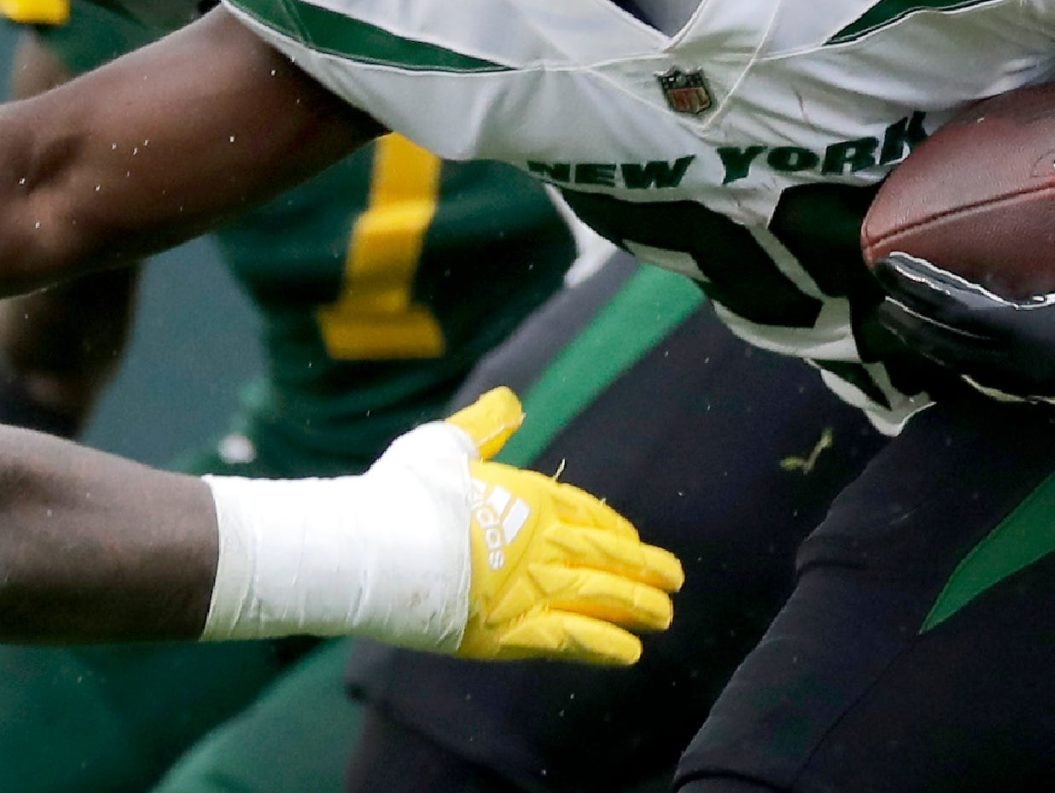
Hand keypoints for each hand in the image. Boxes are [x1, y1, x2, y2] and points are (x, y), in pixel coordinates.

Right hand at [406, 388, 682, 665]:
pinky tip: (630, 652)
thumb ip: (483, 427)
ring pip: (599, 596)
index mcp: (530, 497)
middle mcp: (541, 543)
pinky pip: (572, 638)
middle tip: (674, 578)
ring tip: (664, 616)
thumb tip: (511, 401)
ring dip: (635, 605)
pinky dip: (604, 645)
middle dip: (641, 567)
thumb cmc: (406, 491)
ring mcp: (531, 589)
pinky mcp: (513, 630)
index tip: (632, 540)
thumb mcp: (444, 444)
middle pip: (604, 555)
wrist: (379, 548)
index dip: (612, 527)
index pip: (585, 513)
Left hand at [875, 134, 1054, 415]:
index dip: (918, 287)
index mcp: (1034, 333)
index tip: (886, 268)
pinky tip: (966, 352)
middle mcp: (1030, 369)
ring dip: (938, 348)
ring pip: (972, 371)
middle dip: (912, 321)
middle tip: (883, 295)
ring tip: (910, 324)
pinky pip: (1000, 385)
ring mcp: (1044, 391)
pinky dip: (973, 367)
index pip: (954, 309)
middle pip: (949, 347)